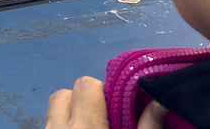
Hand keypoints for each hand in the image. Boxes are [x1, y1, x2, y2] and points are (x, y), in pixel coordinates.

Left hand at [44, 77, 167, 128]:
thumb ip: (147, 126)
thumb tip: (159, 101)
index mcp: (84, 127)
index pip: (86, 84)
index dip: (103, 92)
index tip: (117, 108)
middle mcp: (58, 128)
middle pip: (64, 94)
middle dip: (84, 102)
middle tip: (105, 120)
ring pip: (54, 112)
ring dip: (72, 116)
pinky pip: (50, 125)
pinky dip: (64, 127)